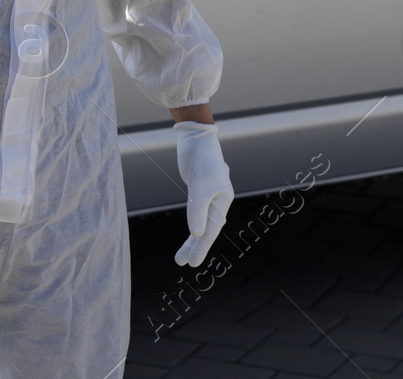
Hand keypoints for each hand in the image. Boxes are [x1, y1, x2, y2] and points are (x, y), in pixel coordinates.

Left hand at [174, 120, 232, 265]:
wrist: (196, 138)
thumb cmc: (202, 160)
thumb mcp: (199, 186)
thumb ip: (198, 210)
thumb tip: (197, 234)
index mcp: (223, 200)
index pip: (211, 229)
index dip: (201, 247)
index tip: (191, 263)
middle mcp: (218, 201)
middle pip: (206, 229)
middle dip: (195, 247)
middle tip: (183, 264)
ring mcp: (208, 196)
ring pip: (200, 223)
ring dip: (191, 240)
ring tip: (179, 258)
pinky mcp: (198, 191)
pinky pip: (196, 213)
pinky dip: (192, 224)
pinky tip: (191, 235)